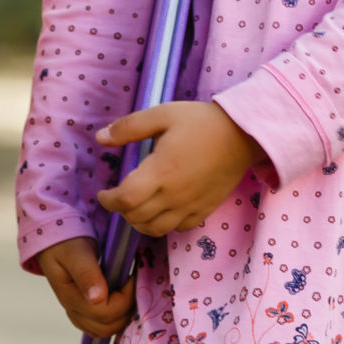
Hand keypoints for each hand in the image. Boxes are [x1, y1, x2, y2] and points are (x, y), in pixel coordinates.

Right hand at [39, 235, 134, 337]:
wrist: (54, 243)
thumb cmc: (66, 244)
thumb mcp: (75, 253)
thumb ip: (86, 274)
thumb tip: (98, 299)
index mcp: (71, 297)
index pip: (105, 314)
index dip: (125, 298)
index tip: (132, 276)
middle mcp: (73, 310)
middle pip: (106, 327)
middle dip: (126, 309)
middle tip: (133, 284)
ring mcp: (77, 314)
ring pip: (105, 330)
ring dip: (122, 315)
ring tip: (129, 290)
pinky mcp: (83, 312)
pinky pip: (101, 326)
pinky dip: (116, 317)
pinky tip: (121, 298)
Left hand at [93, 101, 265, 238]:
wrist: (243, 135)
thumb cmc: (201, 122)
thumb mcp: (162, 114)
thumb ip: (129, 127)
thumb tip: (100, 138)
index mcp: (161, 171)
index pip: (125, 200)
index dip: (108, 201)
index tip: (103, 193)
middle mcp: (174, 194)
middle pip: (136, 218)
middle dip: (121, 210)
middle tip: (119, 196)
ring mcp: (190, 205)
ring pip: (155, 229)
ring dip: (139, 222)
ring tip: (137, 207)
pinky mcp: (204, 210)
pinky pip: (177, 228)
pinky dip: (162, 225)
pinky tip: (161, 210)